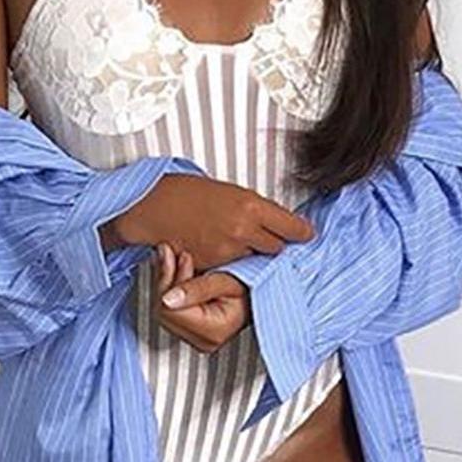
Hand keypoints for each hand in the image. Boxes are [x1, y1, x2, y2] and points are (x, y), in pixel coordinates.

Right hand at [112, 174, 314, 269]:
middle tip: (265, 238)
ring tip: (233, 241)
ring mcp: (228, 251)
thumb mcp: (231, 192)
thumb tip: (276, 221)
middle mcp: (243, 230)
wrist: (155, 207)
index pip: (292, 227)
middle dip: (274, 245)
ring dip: (251, 255)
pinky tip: (219, 249)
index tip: (307, 235)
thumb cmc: (188, 193)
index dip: (302, 232)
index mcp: (251, 206)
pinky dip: (231, 263)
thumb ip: (255, 210)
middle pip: (277, 248)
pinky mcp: (214, 266)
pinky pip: (233, 269)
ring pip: (255, 261)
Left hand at [151, 241, 250, 352]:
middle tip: (174, 253)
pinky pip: (168, 311)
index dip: (172, 281)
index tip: (183, 257)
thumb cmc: (250, 285)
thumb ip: (197, 288)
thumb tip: (167, 299)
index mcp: (213, 333)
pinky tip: (175, 271)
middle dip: (166, 280)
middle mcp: (203, 341)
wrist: (260, 291)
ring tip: (174, 259)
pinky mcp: (190, 332)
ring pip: (162, 310)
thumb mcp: (226, 281)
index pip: (172, 310)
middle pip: (164, 312)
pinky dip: (168, 289)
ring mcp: (195, 339)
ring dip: (166, 282)